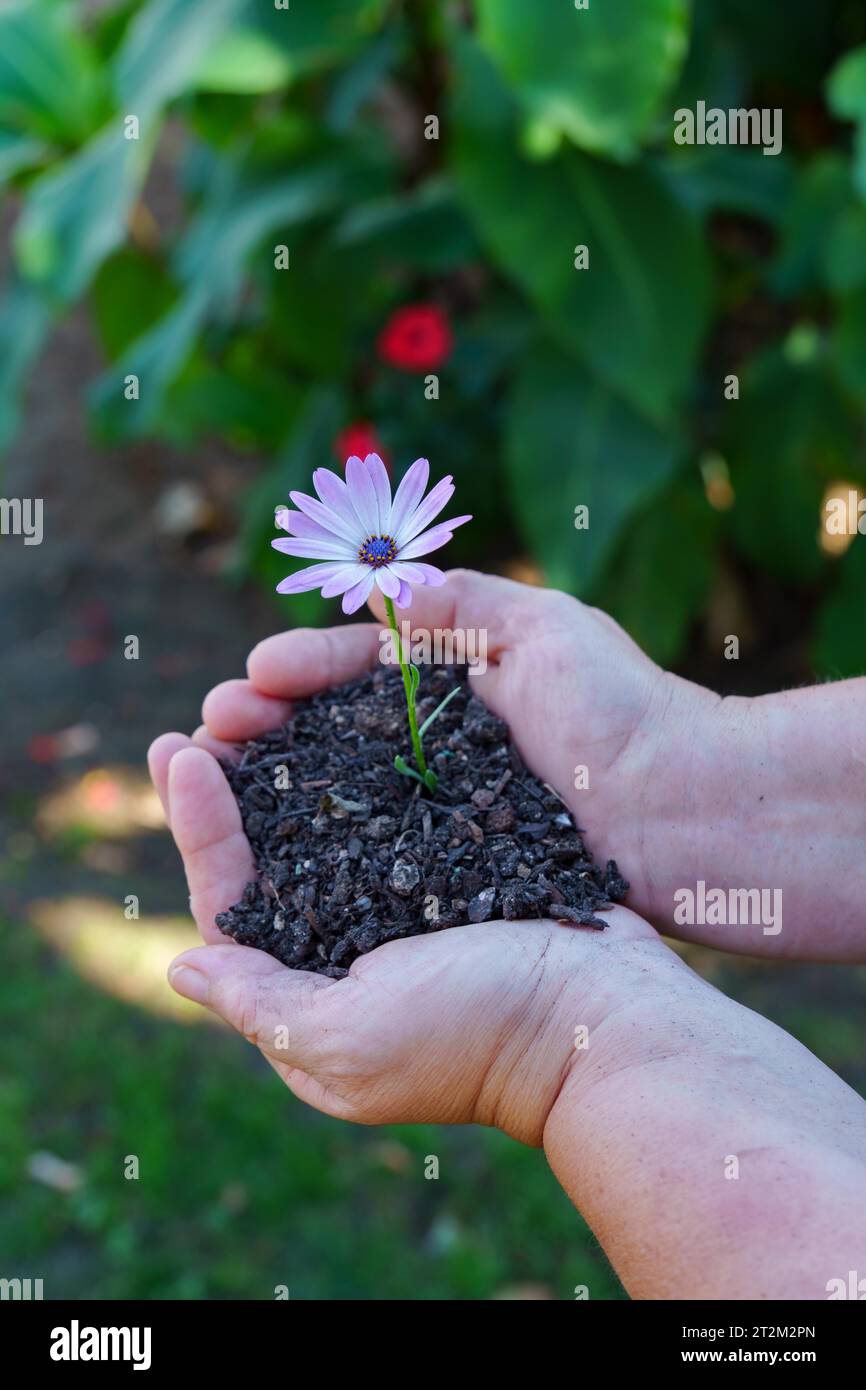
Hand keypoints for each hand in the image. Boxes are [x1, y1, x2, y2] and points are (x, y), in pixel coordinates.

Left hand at [148, 678, 660, 1143]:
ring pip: (331, 823)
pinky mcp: (456, 871)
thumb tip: (179, 967)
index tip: (179, 748)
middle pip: (274, 856)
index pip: (233, 902)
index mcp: (311, 994)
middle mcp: (350, 948)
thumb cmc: (474, 1032)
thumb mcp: (348, 1039)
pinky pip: (396, 810)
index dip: (198, 827)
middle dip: (236, 783)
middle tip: (212, 711)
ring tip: (263, 697)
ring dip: (293, 761)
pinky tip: (345, 715)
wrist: (605, 1015)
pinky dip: (366, 765)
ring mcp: (405, 907)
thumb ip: (258, 1003)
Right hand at [193, 567, 715, 933]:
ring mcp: (443, 808)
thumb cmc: (622, 711)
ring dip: (277, 779)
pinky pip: (372, 848)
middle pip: (332, 728)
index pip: (358, 666)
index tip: (254, 675)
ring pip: (340, 788)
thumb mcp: (546, 627)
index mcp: (456, 681)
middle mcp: (440, 743)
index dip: (302, 667)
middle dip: (268, 722)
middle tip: (212, 727)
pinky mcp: (453, 867)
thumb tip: (388, 591)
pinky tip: (273, 843)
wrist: (686, 813)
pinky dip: (318, 842)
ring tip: (215, 774)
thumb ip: (464, 601)